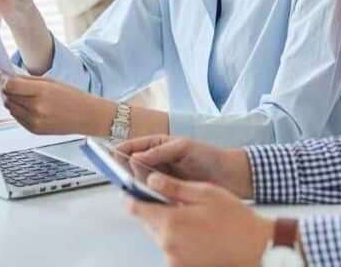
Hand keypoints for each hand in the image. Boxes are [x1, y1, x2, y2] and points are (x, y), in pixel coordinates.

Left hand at [0, 73, 112, 136]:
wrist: (88, 116)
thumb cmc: (74, 97)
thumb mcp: (53, 82)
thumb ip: (29, 80)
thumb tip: (8, 77)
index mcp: (42, 92)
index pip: (11, 85)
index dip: (2, 78)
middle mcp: (37, 108)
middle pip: (7, 96)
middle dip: (3, 87)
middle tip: (5, 80)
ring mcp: (34, 121)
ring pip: (9, 108)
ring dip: (8, 98)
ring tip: (15, 92)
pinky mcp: (34, 130)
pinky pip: (16, 118)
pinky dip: (16, 109)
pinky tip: (23, 103)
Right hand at [118, 135, 253, 199]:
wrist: (229, 176)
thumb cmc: (208, 156)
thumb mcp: (184, 147)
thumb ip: (160, 152)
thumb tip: (136, 157)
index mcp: (159, 145)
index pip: (134, 146)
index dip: (122, 151)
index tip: (111, 156)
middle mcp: (156, 161)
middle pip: (132, 166)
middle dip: (126, 169)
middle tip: (122, 174)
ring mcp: (160, 178)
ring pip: (140, 181)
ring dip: (137, 183)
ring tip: (135, 185)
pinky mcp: (166, 193)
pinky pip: (151, 194)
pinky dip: (147, 195)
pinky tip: (146, 196)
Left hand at [126, 173, 273, 266]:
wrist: (256, 249)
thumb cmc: (236, 222)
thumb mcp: (206, 193)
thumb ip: (174, 187)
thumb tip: (151, 180)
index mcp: (171, 222)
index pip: (135, 208)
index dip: (131, 196)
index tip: (130, 191)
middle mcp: (167, 244)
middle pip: (148, 223)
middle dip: (158, 211)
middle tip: (180, 204)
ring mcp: (173, 260)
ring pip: (161, 236)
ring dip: (171, 227)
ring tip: (197, 222)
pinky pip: (172, 251)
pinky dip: (180, 242)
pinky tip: (199, 236)